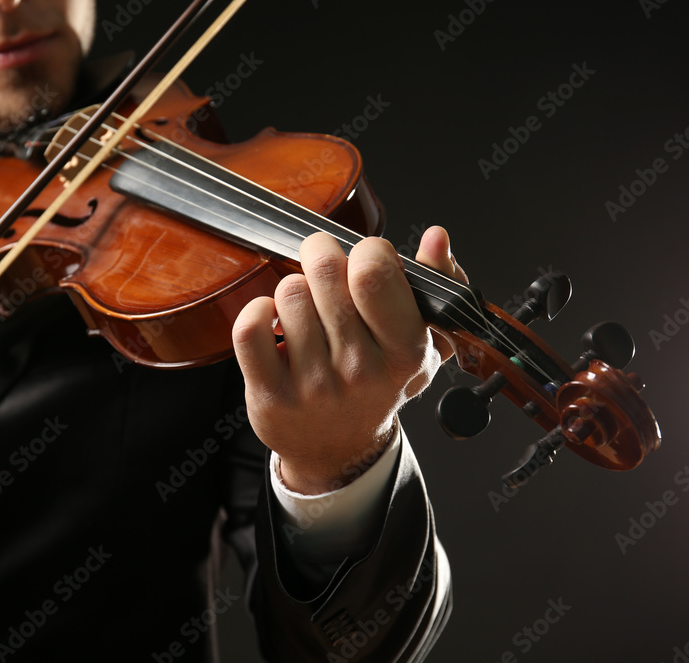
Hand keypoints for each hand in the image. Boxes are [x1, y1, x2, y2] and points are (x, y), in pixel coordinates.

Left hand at [232, 225, 467, 493]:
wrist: (339, 450)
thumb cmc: (378, 383)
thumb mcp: (423, 339)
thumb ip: (438, 282)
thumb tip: (435, 237)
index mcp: (405, 351)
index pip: (374, 272)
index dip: (365, 250)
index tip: (364, 261)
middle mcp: (360, 370)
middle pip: (325, 271)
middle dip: (321, 255)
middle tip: (324, 269)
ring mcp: (314, 386)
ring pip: (288, 293)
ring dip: (293, 290)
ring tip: (305, 310)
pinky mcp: (272, 395)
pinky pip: (250, 327)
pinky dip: (256, 311)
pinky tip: (273, 322)